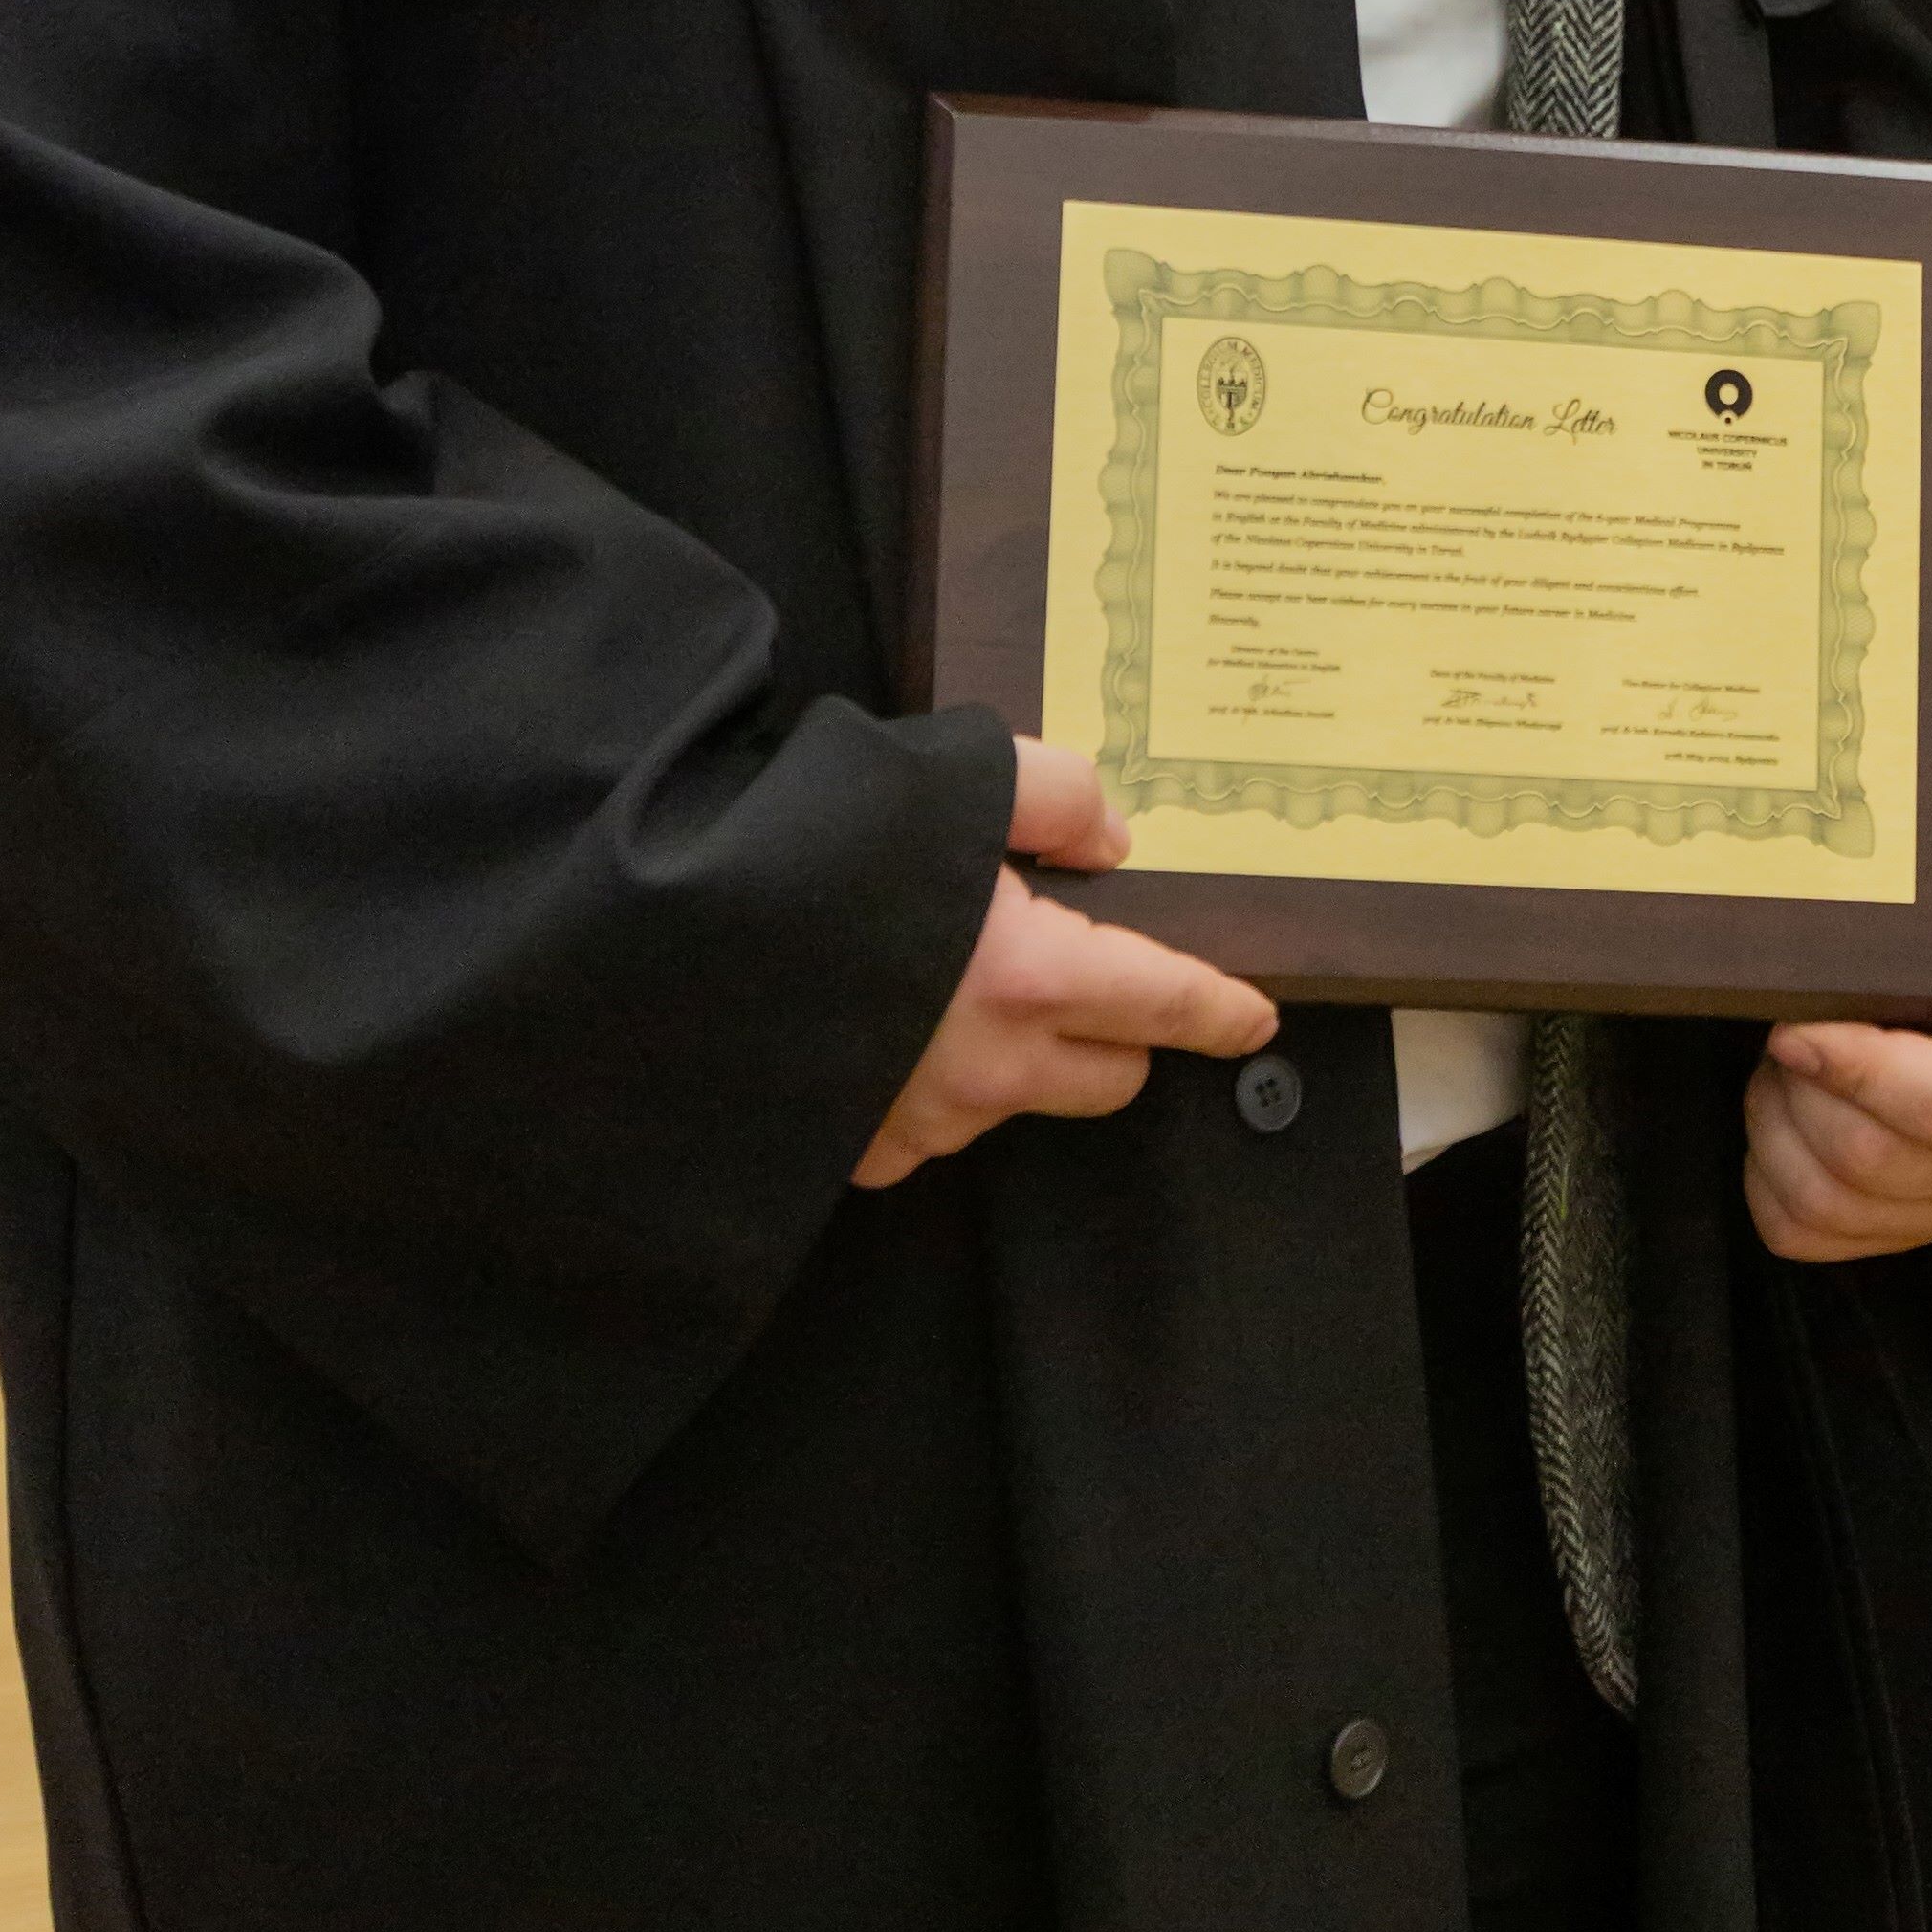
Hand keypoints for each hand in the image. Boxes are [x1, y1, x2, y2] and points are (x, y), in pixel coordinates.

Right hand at [854, 737, 1280, 1186]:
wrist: (675, 941)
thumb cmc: (819, 847)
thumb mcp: (956, 775)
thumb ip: (1057, 795)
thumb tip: (1107, 840)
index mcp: (1033, 979)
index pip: (1164, 1006)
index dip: (1219, 1011)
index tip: (1256, 1020)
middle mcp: (989, 1070)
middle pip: (1109, 1078)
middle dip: (1119, 1035)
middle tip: (1080, 972)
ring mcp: (918, 1125)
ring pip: (1014, 1103)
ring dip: (1015, 1059)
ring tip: (951, 987)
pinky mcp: (852, 1156)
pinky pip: (923, 1131)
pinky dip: (926, 1088)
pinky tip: (887, 1031)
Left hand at [1743, 956, 1931, 1261]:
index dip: (1855, 1071)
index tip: (1793, 1028)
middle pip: (1868, 1157)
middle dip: (1799, 1091)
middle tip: (1780, 1035)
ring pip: (1825, 1199)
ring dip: (1775, 1126)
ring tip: (1777, 1071)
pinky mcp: (1891, 1235)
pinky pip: (1798, 1232)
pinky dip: (1763, 1176)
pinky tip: (1778, 1121)